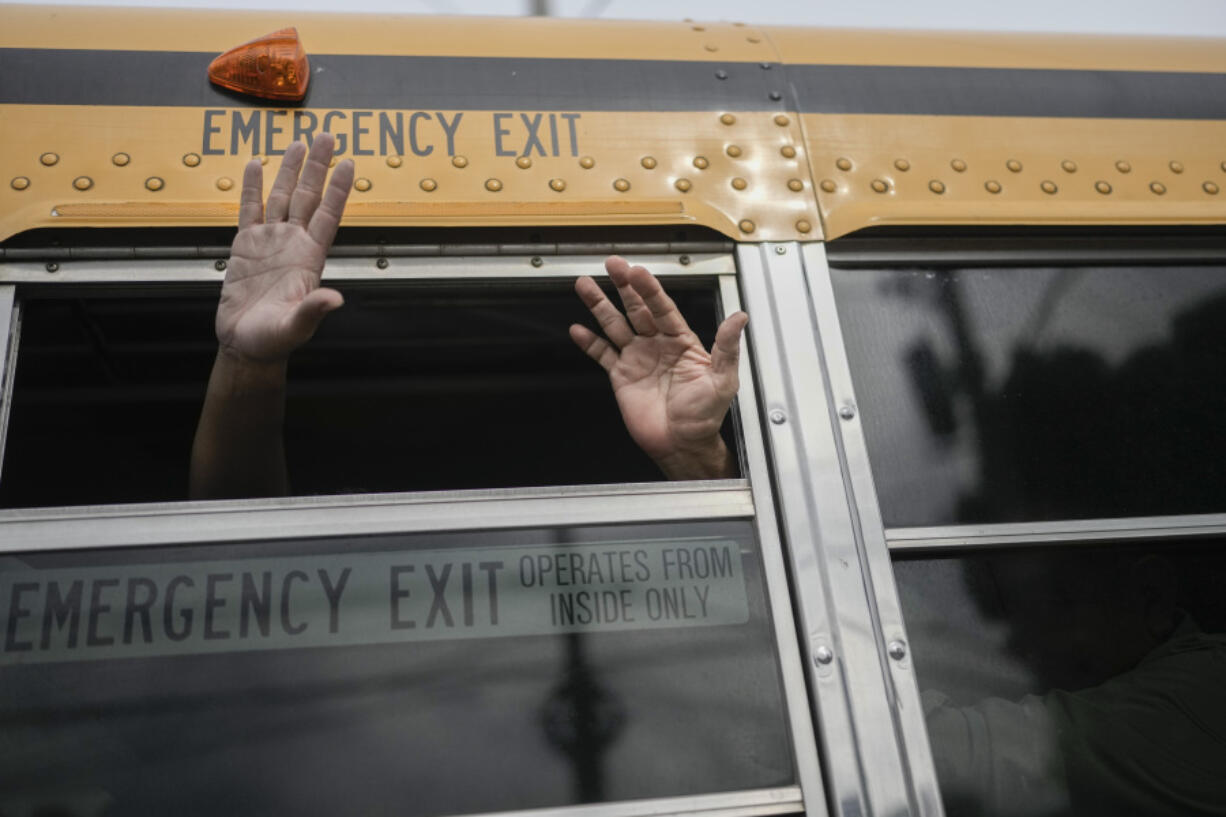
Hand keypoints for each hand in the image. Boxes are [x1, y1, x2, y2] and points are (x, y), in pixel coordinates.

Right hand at [216, 134, 353, 363]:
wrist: (245, 344)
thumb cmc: (274, 340)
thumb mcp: (296, 326)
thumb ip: (313, 310)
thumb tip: (335, 299)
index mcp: (310, 258)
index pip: (328, 216)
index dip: (338, 189)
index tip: (349, 163)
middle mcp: (293, 244)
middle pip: (308, 197)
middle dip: (317, 167)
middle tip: (327, 135)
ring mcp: (270, 241)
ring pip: (282, 197)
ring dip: (290, 170)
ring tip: (298, 143)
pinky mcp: (245, 245)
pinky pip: (249, 209)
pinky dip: (251, 186)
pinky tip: (254, 164)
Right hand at [570, 257, 747, 479]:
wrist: (682, 444)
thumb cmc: (705, 416)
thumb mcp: (722, 380)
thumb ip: (727, 347)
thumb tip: (739, 317)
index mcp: (681, 341)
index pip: (663, 308)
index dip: (650, 289)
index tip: (638, 272)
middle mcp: (657, 345)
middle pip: (637, 308)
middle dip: (624, 286)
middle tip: (612, 264)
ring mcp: (637, 358)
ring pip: (615, 325)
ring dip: (600, 305)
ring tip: (584, 285)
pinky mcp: (621, 376)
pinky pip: (603, 354)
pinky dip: (590, 342)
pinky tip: (578, 329)